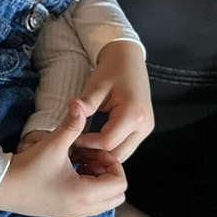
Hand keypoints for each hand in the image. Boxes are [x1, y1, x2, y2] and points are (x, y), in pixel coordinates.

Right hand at [0, 100, 126, 216]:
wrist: (1, 187)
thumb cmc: (28, 167)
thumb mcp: (53, 145)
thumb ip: (71, 125)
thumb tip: (79, 103)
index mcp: (85, 194)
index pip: (120, 184)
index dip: (113, 163)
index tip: (94, 150)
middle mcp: (84, 209)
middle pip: (117, 196)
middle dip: (109, 174)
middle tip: (91, 158)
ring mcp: (74, 214)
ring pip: (104, 201)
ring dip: (98, 181)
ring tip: (79, 163)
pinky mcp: (65, 213)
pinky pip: (90, 205)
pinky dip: (88, 189)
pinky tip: (69, 172)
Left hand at [72, 41, 153, 161]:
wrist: (128, 61)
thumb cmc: (112, 70)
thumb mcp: (96, 86)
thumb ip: (85, 104)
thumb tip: (71, 112)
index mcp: (134, 114)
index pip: (107, 141)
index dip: (86, 144)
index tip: (70, 139)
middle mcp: (144, 126)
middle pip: (117, 154)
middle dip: (94, 156)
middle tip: (73, 150)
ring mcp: (146, 129)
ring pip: (122, 155)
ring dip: (102, 155)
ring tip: (81, 148)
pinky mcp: (142, 130)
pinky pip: (125, 147)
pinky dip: (109, 149)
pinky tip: (92, 144)